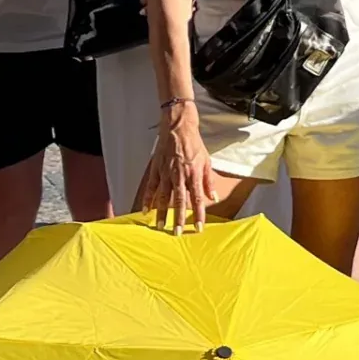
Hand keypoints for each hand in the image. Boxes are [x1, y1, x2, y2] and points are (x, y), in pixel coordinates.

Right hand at [135, 106, 216, 232]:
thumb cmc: (194, 143)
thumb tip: (213, 197)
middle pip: (179, 201)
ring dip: (162, 212)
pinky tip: (145, 210)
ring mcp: (166, 172)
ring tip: (160, 226)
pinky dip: (148, 198)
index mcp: (193, 174)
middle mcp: (179, 175)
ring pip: (163, 196)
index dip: (198, 214)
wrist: (178, 127)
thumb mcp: (207, 161)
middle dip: (178, 218)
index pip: (197, 199)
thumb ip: (209, 181)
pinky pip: (151, 186)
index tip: (198, 228)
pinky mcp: (156, 168)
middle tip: (177, 233)